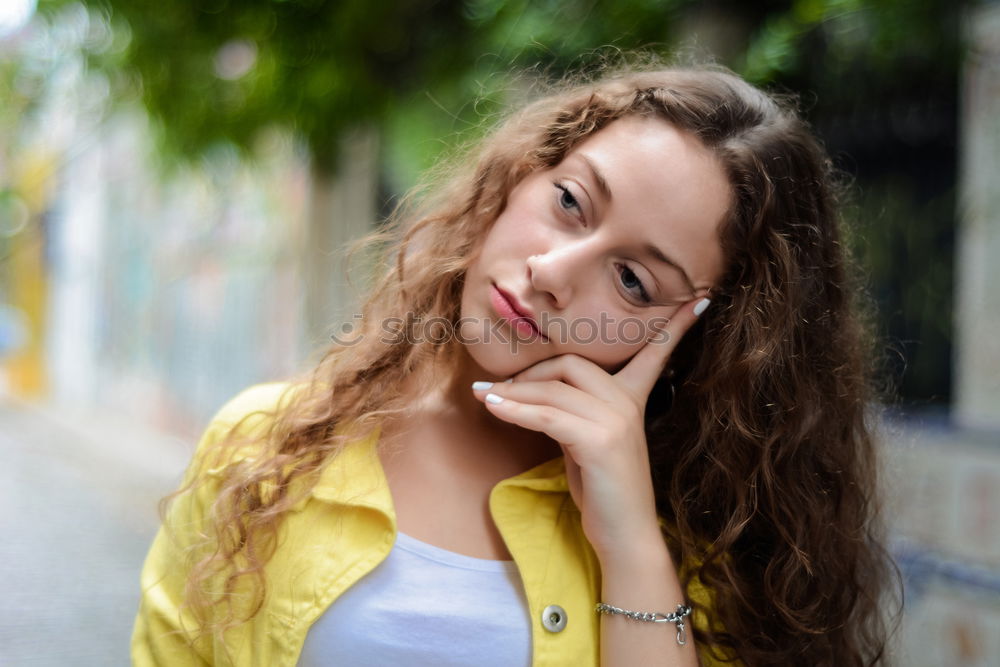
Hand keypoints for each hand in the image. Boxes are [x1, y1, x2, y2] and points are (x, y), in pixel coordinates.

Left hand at [471, 297, 709, 561]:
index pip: (654, 352)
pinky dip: (514, 410)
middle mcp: (627, 402)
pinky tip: (492, 407)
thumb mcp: (589, 440)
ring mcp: (616, 420)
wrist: (624, 535)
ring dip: (510, 393)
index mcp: (632, 399)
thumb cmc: (604, 489)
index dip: (673, 326)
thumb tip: (532, 392)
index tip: (699, 299)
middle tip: (498, 389)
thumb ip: (573, 410)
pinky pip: (546, 415)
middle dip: (529, 373)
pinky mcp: (599, 441)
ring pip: (552, 389)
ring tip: (482, 395)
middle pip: (570, 363)